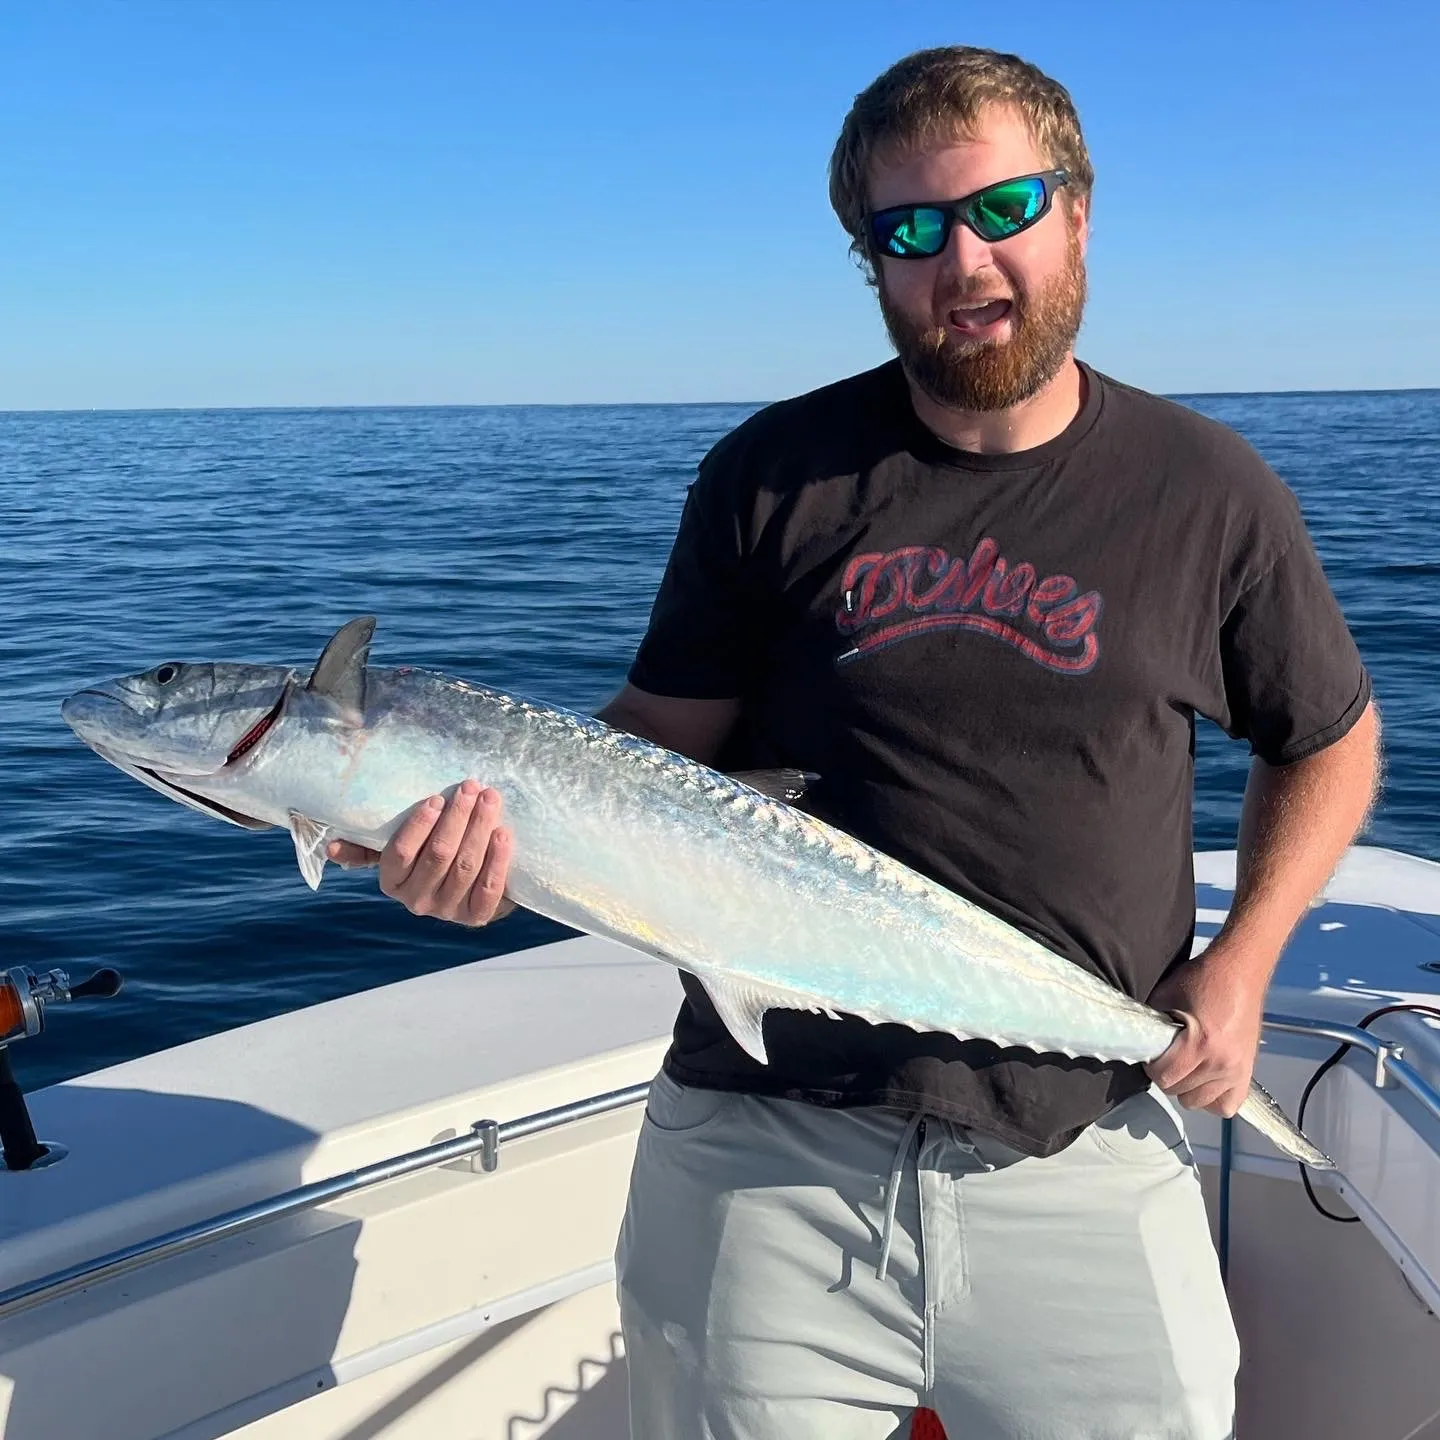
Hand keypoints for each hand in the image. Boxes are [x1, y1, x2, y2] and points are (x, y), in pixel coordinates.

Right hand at [327, 779, 515, 926]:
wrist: (470, 889)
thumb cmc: (431, 855)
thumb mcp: (402, 851)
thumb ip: (369, 846)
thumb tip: (331, 847)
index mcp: (392, 882)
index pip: (400, 853)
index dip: (418, 826)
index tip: (436, 798)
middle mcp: (416, 901)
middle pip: (438, 855)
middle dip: (457, 817)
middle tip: (471, 788)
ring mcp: (447, 911)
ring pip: (465, 865)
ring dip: (479, 829)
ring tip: (490, 799)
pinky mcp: (476, 916)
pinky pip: (488, 888)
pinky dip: (497, 860)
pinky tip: (503, 834)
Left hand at [1144, 943, 1268, 1116]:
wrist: (1240, 970)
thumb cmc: (1203, 979)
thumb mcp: (1166, 996)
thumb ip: (1152, 1026)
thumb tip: (1141, 1046)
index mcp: (1202, 1043)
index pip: (1166, 1078)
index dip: (1152, 1069)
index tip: (1152, 1057)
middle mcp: (1222, 1063)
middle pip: (1181, 1093)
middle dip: (1168, 1077)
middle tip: (1168, 1059)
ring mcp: (1238, 1070)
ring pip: (1201, 1102)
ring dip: (1188, 1088)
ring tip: (1186, 1068)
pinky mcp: (1249, 1071)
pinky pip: (1229, 1104)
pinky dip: (1214, 1098)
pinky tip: (1205, 1081)